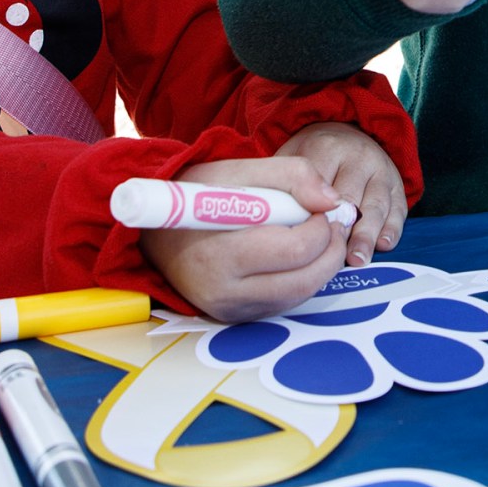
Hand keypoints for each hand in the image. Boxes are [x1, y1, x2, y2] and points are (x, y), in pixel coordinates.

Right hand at [139, 156, 345, 323]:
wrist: (154, 230)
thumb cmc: (195, 194)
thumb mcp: (238, 169)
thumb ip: (291, 175)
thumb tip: (332, 201)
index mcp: (218, 254)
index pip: (293, 250)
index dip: (320, 227)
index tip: (319, 208)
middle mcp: (223, 292)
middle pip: (304, 280)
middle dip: (330, 249)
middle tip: (331, 223)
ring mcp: (230, 310)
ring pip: (300, 295)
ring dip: (321, 265)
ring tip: (318, 235)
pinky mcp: (236, 317)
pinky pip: (284, 302)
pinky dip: (301, 278)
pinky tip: (297, 255)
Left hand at [273, 121, 408, 266]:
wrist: (348, 133)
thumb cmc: (313, 155)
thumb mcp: (291, 156)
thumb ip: (284, 182)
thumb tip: (276, 218)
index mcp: (327, 146)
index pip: (319, 186)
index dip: (312, 215)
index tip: (306, 238)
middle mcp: (358, 156)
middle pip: (349, 199)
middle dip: (340, 229)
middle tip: (330, 255)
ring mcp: (381, 170)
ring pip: (375, 207)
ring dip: (366, 235)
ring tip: (357, 259)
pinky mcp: (397, 185)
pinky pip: (398, 209)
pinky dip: (391, 229)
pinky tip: (382, 246)